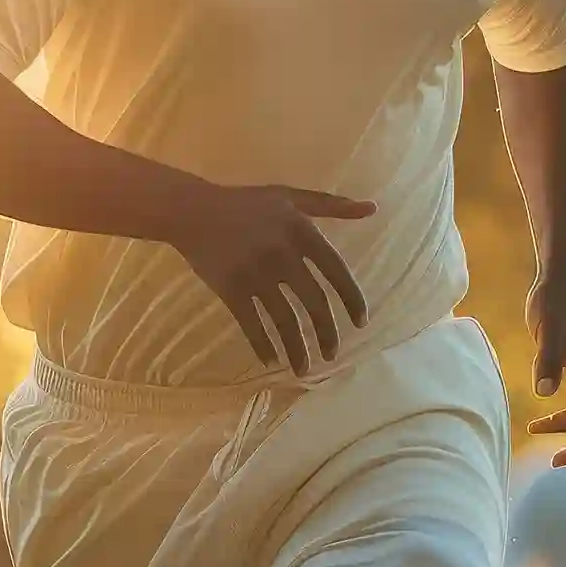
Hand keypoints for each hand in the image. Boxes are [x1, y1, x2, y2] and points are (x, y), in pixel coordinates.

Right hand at [165, 179, 372, 371]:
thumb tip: (372, 209)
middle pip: (315, 304)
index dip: (352, 300)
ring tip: (304, 369)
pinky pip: (253, 325)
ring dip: (297, 349)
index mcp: (302, 232)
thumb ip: (331, 204)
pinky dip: (263, 346)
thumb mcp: (290, 197)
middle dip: (327, 333)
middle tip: (332, 354)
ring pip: (285, 321)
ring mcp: (257, 275)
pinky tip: (272, 361)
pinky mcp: (232, 290)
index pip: (337, 272)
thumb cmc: (245, 203)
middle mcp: (284, 256)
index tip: (361, 323)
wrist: (193, 211)